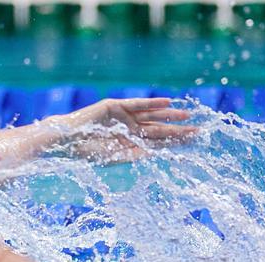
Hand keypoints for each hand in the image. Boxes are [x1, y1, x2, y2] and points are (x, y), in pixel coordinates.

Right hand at [50, 98, 196, 162]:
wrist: (67, 140)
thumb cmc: (88, 153)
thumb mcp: (115, 157)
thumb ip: (136, 155)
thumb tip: (158, 154)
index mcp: (130, 145)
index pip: (157, 144)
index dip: (175, 143)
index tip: (192, 143)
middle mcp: (129, 131)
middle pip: (159, 130)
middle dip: (178, 130)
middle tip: (197, 131)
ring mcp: (123, 118)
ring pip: (152, 116)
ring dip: (169, 115)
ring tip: (187, 115)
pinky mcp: (116, 106)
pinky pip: (138, 104)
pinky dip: (152, 103)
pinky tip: (167, 101)